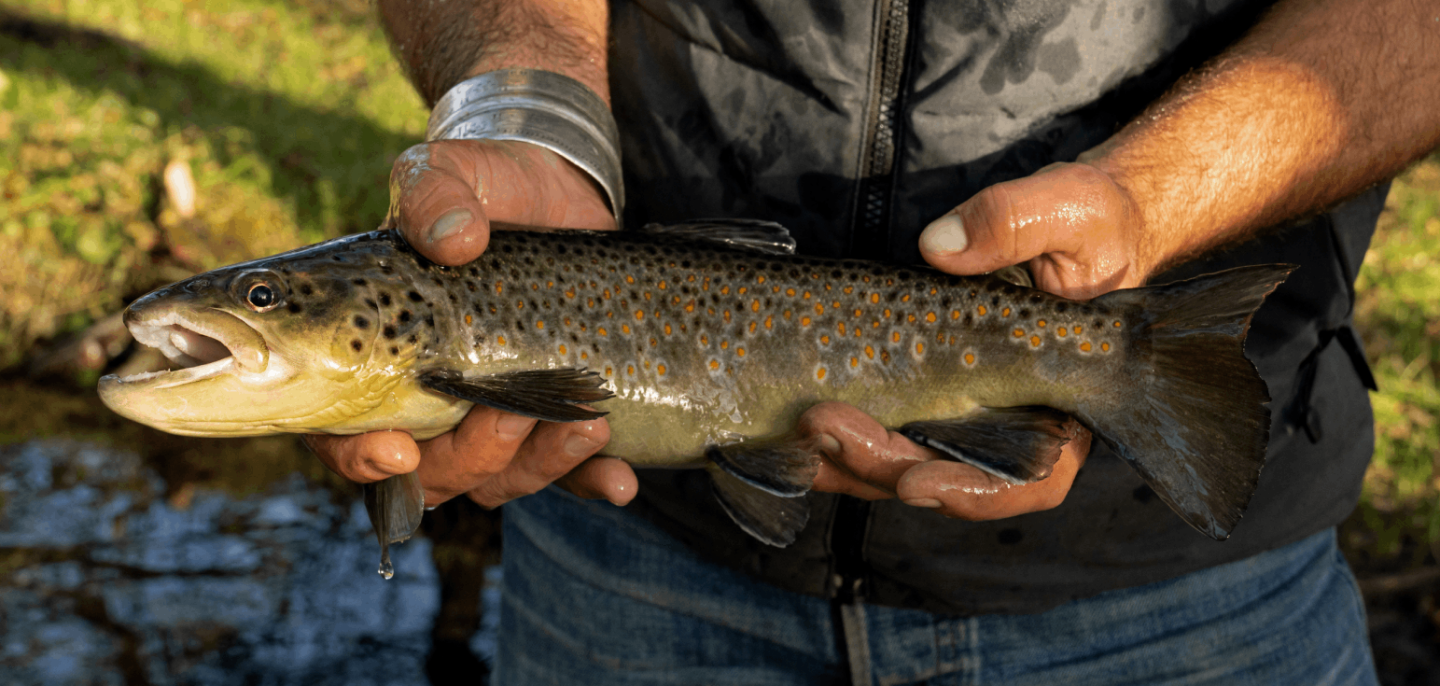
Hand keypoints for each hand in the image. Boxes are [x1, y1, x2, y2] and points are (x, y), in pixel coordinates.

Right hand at [307, 139, 636, 507]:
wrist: (553, 190)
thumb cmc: (479, 187)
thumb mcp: (448, 172)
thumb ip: (432, 193)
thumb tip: (455, 238)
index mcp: (371, 354)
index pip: (340, 433)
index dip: (360, 457)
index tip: (399, 448)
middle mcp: (426, 398)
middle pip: (432, 473)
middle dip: (472, 457)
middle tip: (512, 415)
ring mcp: (489, 414)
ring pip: (499, 480)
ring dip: (540, 466)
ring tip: (588, 423)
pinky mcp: (552, 415)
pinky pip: (569, 473)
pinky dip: (592, 482)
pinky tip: (620, 481)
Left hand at [808, 162, 1140, 517]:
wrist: (1066, 223)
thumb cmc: (1087, 223)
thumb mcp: (1070, 209)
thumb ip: (1017, 222)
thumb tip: (941, 245)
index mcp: (1066, 409)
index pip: (1026, 481)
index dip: (971, 491)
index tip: (917, 482)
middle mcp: (1010, 427)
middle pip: (942, 477)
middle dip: (878, 463)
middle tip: (822, 425)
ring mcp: (958, 413)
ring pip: (899, 463)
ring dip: (845, 457)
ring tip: (795, 430)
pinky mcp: (918, 389)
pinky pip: (876, 425)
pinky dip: (836, 433)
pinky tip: (789, 425)